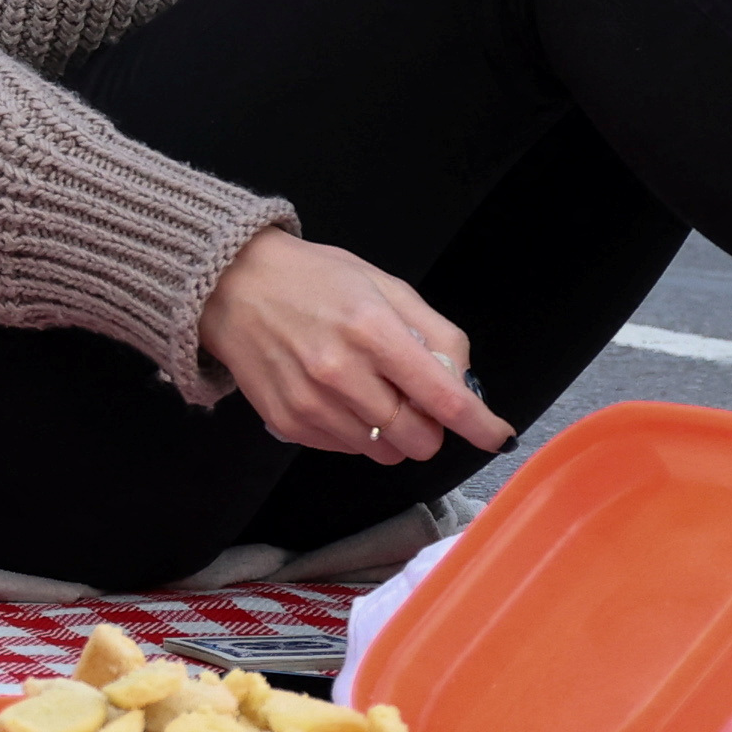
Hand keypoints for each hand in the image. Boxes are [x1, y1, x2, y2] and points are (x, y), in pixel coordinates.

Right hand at [202, 228, 509, 465]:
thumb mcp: (385, 285)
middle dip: (430, 427)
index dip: (479, 424)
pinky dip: (357, 432)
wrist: (233, 288)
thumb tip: (463, 383)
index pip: (442, 397)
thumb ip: (434, 333)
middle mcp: (341, 373)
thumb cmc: (315, 280)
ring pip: (384, 450)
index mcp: (372, 330)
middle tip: (417, 400)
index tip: (498, 436)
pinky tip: (340, 397)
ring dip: (393, 431)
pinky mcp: (289, 424)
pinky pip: (347, 448)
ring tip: (372, 393)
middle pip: (417, 438)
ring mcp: (311, 404)